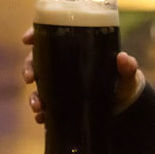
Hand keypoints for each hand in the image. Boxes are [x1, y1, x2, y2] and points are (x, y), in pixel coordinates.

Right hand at [20, 26, 145, 124]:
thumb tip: (124, 59)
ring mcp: (60, 86)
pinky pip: (46, 108)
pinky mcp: (61, 104)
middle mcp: (63, 66)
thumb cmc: (123, 82)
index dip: (36, 35)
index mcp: (75, 51)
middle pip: (37, 61)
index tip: (26, 39)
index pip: (50, 37)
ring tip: (38, 106)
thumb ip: (127, 67)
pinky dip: (41, 114)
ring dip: (33, 96)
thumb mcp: (126, 74)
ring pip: (39, 87)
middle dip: (28, 68)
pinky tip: (41, 118)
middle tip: (29, 78)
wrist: (125, 108)